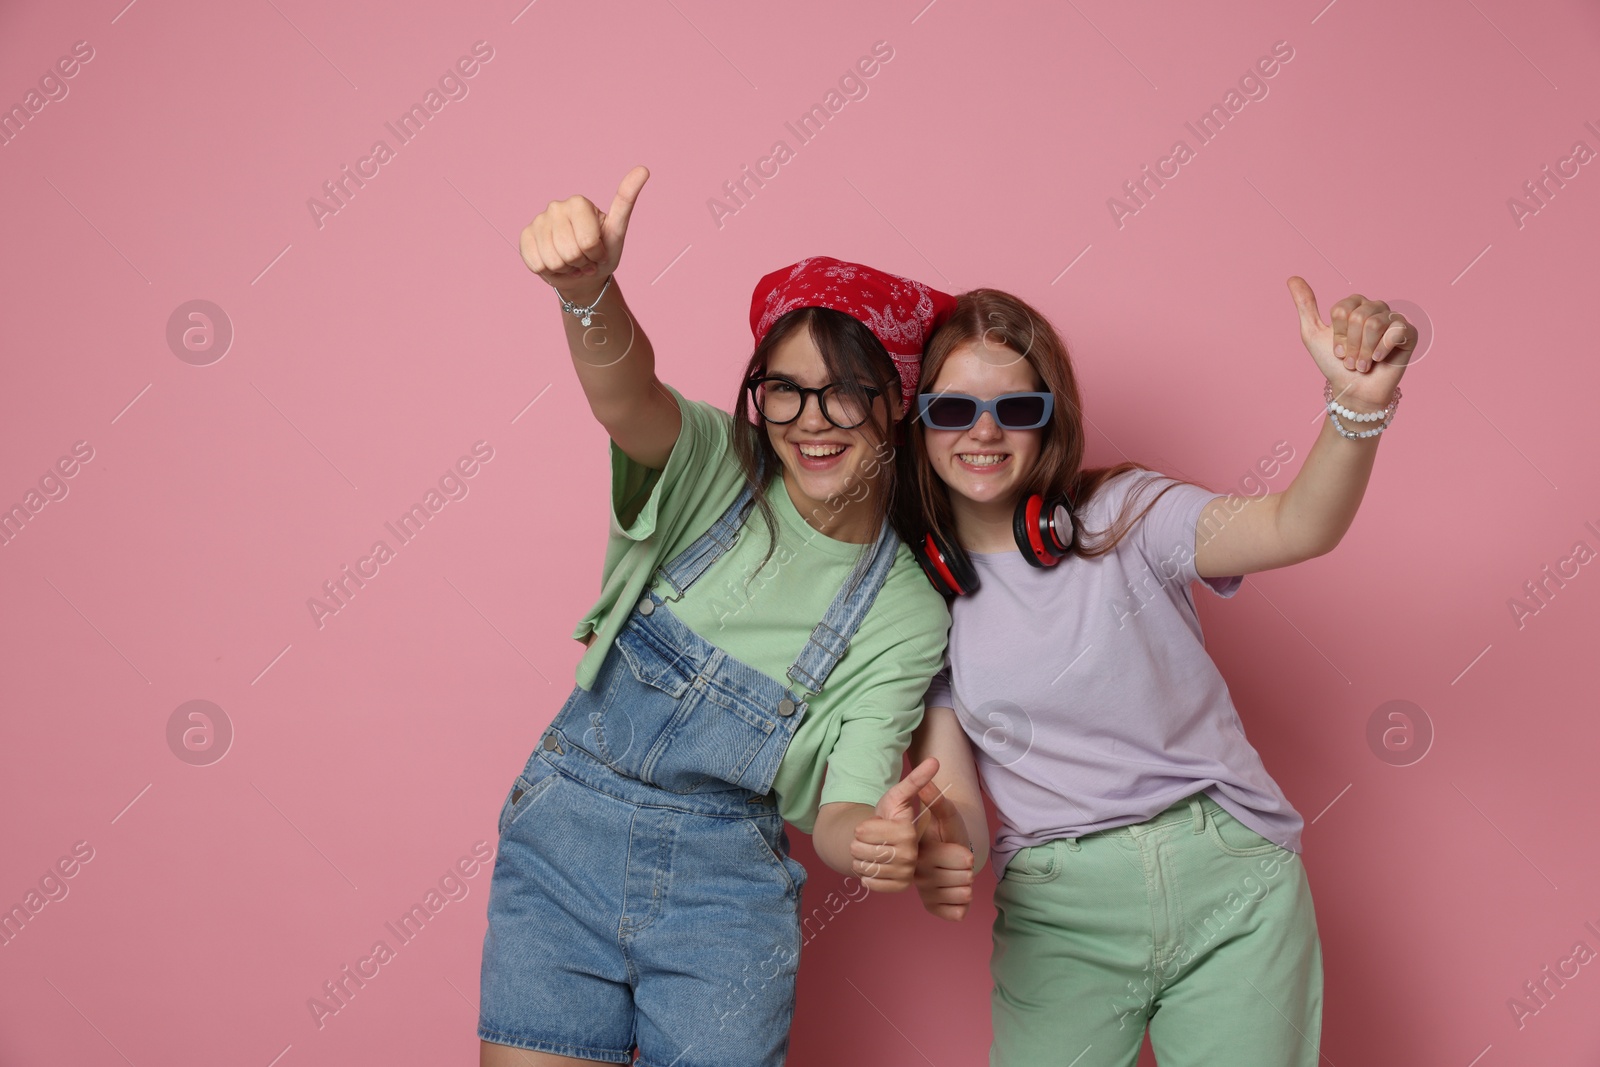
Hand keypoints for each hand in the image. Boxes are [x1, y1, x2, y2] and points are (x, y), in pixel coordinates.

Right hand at [521, 166, 648, 296]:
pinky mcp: (525, 236)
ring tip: (571, 262)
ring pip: (553, 260)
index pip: (588, 241)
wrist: (581, 273)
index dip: (595, 254)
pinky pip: (536, 264)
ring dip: (565, 269)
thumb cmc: (601, 253)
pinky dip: (548, 272)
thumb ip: (626, 201)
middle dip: (580, 263)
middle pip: (570, 252)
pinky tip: (554, 264)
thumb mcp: (617, 231)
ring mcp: (538, 221)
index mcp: (579, 202)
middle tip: (583, 259)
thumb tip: (644, 168)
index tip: (598, 251)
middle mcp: (556, 206)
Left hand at [850, 757, 938, 893]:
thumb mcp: (898, 796)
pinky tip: (876, 866)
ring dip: (861, 859)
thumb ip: (915, 780)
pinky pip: (867, 882)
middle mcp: (910, 857)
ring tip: (873, 851)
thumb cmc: (892, 816)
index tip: (876, 823)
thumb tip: (935, 760)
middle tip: (872, 839)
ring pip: (861, 867)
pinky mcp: (898, 887)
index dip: (863, 827)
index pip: (862, 831)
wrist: (891, 842)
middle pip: (858, 849)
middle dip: (858, 842)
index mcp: (908, 833)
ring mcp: (905, 874)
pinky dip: (866, 874)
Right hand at [914, 785, 975, 921]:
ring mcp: (923, 892)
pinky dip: (961, 903)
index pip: (963, 859)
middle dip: (968, 871)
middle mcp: (917, 874)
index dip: (966, 856)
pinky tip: (953, 891)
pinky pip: (958, 912)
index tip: (959, 850)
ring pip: (964, 895)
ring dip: (966, 886)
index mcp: (921, 852)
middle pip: (966, 879)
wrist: (942, 852)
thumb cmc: (944, 832)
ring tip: (955, 876)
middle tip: (957, 863)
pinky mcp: (932, 908)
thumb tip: (926, 783)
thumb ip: (937, 800)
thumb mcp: (945, 813)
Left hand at [1287, 276, 1412, 408]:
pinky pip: (1396, 331)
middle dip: (1350, 345)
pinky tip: (1379, 359)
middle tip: (1350, 360)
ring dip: (1363, 351)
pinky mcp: (1409, 333)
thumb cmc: (1334, 364)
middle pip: (1358, 317)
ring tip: (1362, 364)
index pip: (1342, 309)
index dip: (1337, 334)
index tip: (1337, 350)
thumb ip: (1305, 305)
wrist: (1354, 390)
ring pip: (1374, 325)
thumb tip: (1292, 278)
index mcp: (1355, 304)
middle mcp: (1375, 308)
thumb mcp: (1313, 334)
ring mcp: (1393, 319)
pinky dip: (1382, 350)